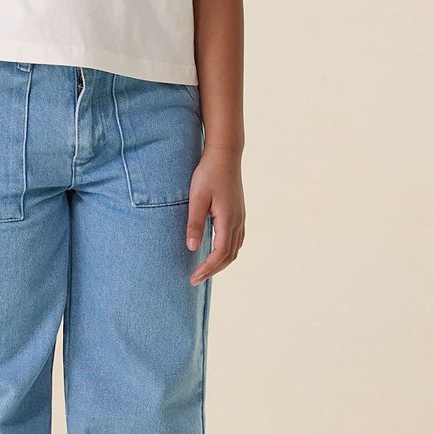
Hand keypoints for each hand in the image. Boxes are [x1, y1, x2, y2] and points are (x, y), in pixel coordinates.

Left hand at [185, 146, 245, 283]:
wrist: (225, 155)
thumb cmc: (209, 173)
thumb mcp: (197, 198)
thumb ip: (194, 223)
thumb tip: (192, 248)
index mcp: (228, 220)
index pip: (220, 253)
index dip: (208, 268)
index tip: (194, 278)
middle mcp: (238, 221)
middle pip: (229, 256)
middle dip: (213, 270)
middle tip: (196, 279)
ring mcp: (241, 217)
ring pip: (235, 249)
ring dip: (221, 262)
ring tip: (205, 269)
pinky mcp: (239, 212)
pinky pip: (236, 240)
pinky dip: (227, 252)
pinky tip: (216, 252)